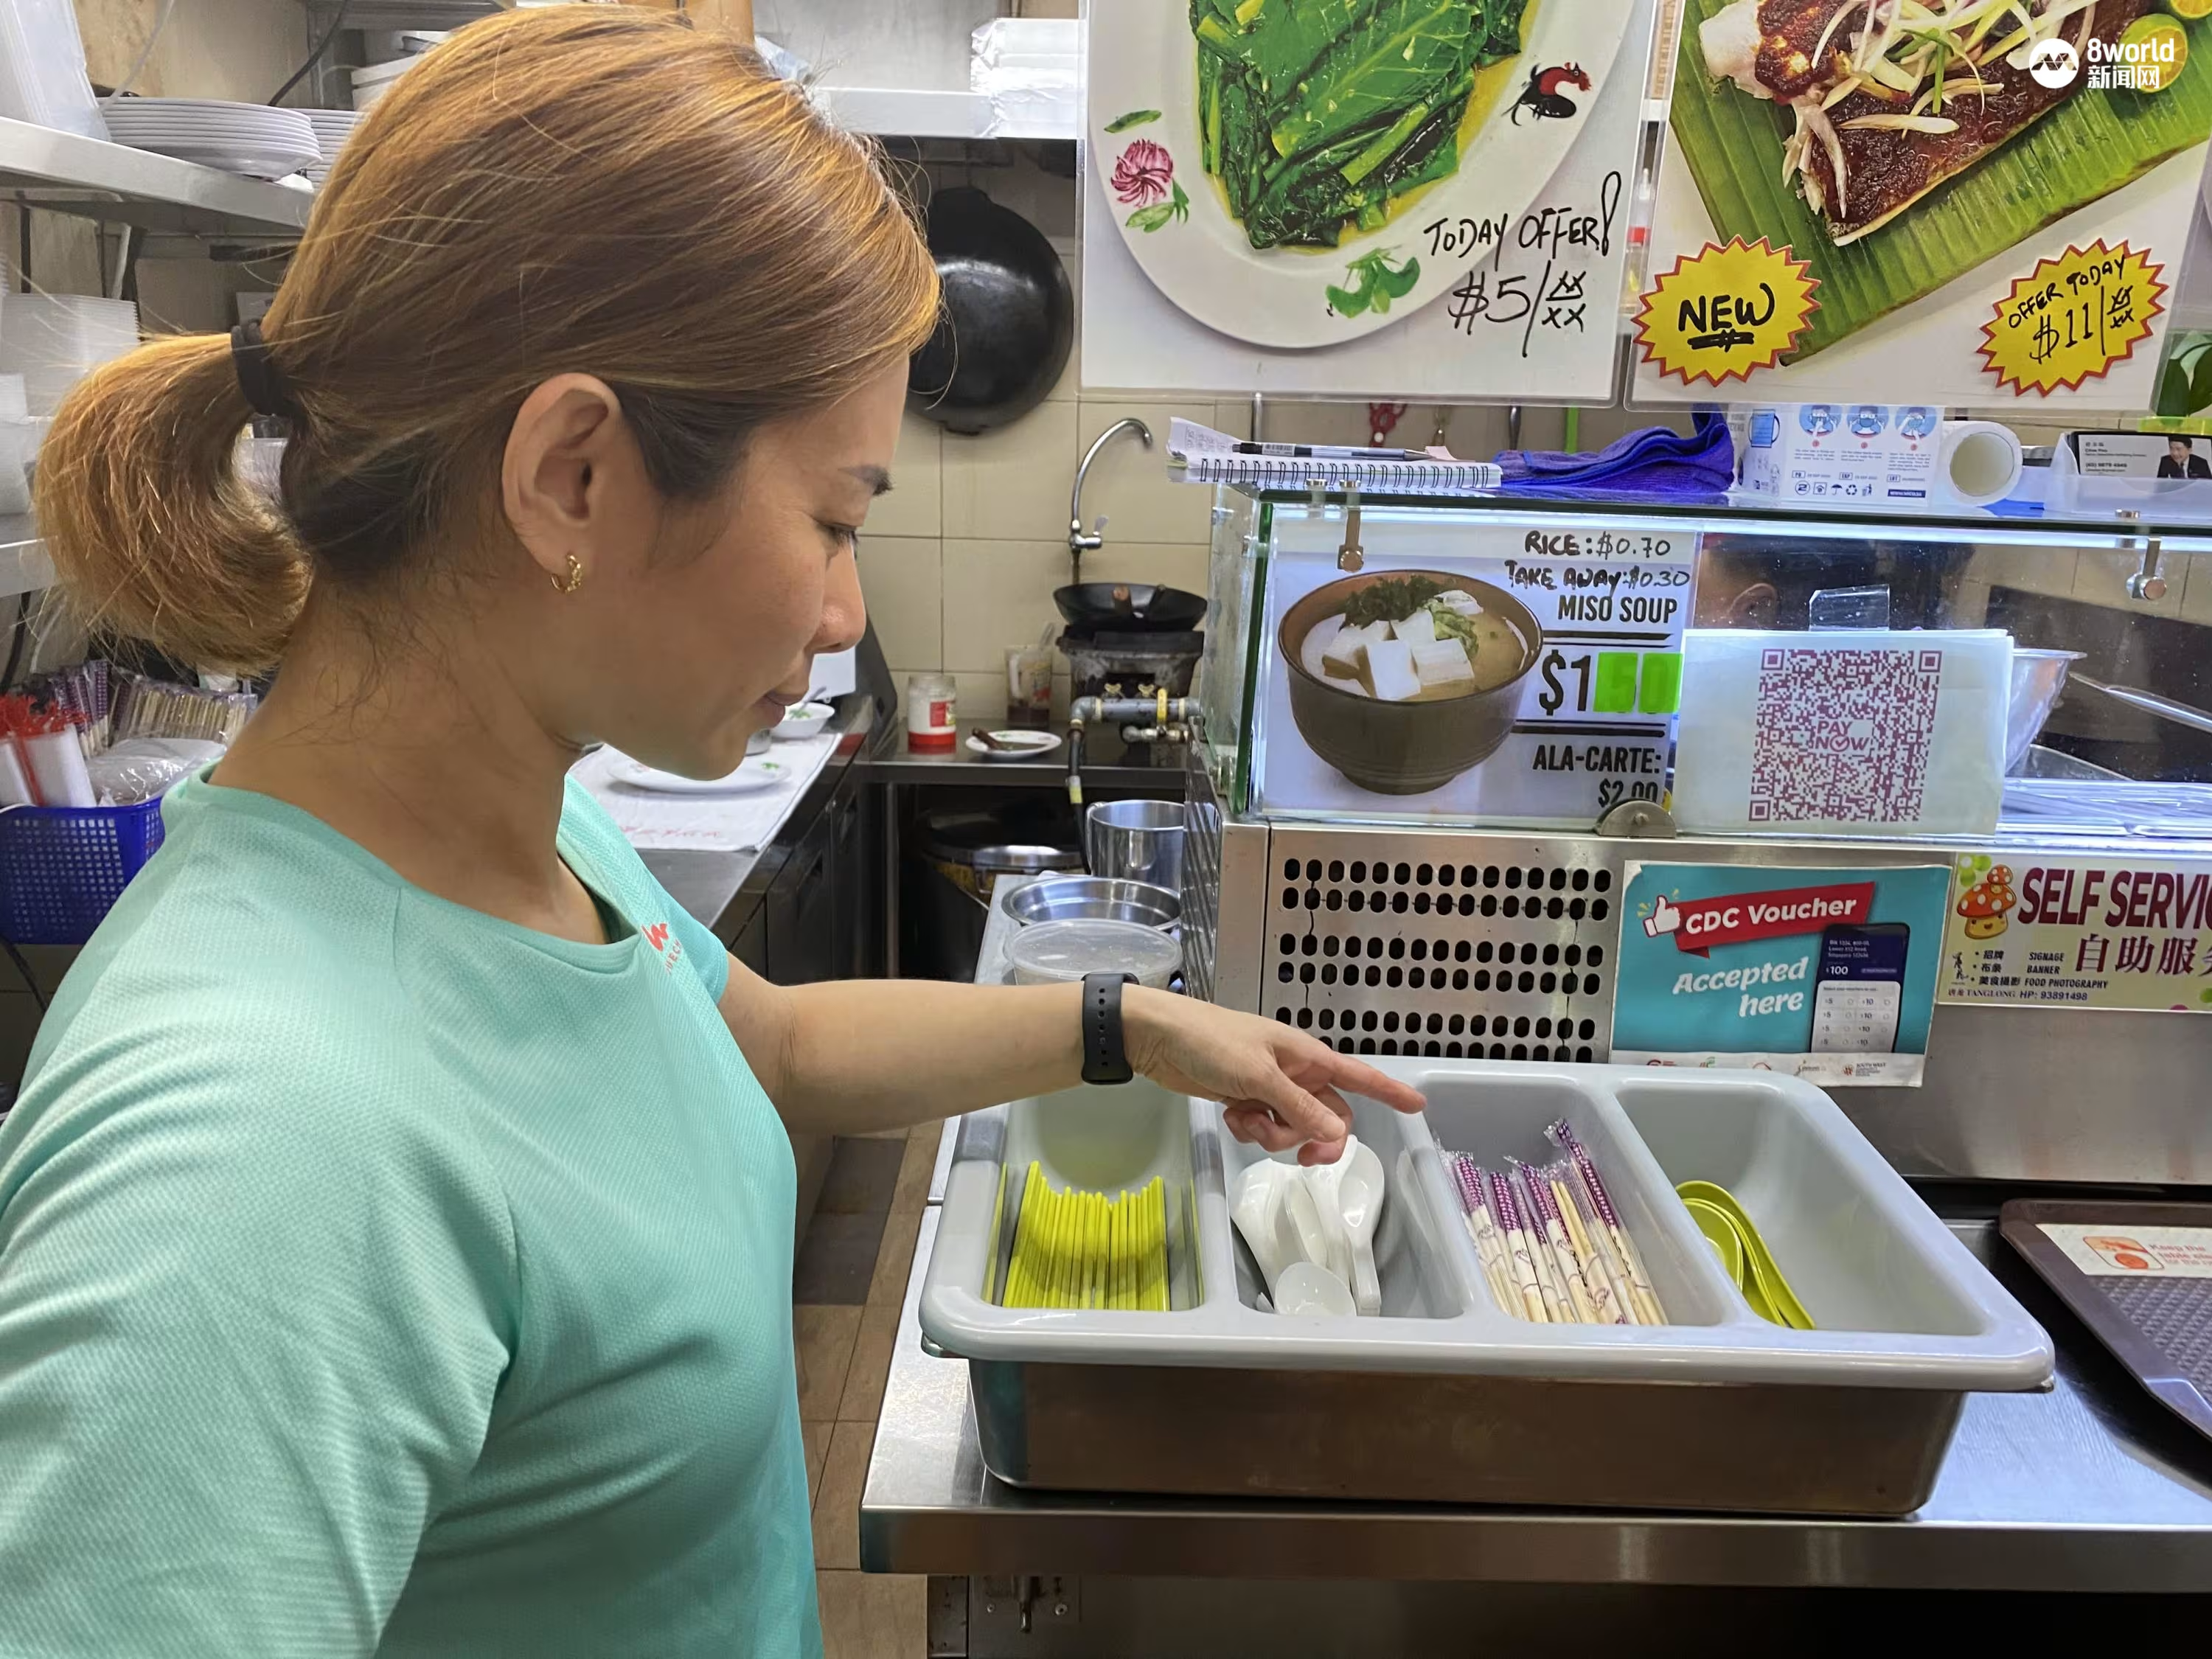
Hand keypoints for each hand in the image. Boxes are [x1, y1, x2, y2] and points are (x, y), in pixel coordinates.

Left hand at [1122, 989, 1425, 1164]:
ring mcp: (1271, 1089)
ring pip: (1295, 1128)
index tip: (1418, 1105)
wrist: (1158, 1039)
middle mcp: (1296, 1073)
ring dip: (1274, 1136)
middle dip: (1314, 1138)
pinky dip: (1251, 1130)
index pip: (1359, 1076)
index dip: (1390, 1091)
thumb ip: (1298, 1108)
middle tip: (1301, 1157)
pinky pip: (1266, 1128)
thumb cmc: (1210, 1041)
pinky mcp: (1246, 1101)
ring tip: (1245, 1120)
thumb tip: (1337, 1134)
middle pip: (1328, 1117)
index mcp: (1307, 1057)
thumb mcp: (1258, 1076)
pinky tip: (1231, 1116)